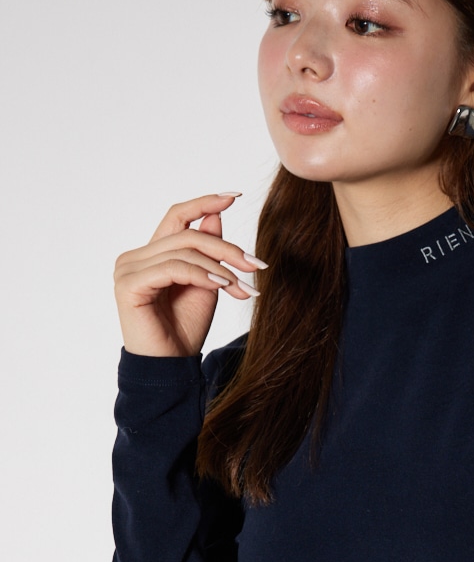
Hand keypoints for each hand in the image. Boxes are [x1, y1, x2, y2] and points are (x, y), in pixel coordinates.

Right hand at [114, 193, 263, 356]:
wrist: (172, 366)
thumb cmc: (186, 328)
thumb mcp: (207, 283)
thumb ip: (208, 251)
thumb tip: (217, 215)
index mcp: (152, 254)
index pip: (177, 216)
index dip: (204, 202)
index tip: (235, 196)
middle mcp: (135, 257)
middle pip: (187, 235)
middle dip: (227, 249)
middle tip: (256, 265)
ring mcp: (128, 269)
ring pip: (183, 251)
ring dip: (219, 266)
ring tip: (242, 285)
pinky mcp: (129, 284)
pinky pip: (173, 268)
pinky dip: (202, 275)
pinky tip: (222, 285)